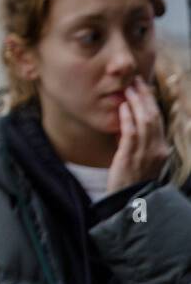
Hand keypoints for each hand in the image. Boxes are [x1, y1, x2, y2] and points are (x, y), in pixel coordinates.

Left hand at [109, 76, 167, 193]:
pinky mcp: (130, 157)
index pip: (158, 120)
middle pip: (154, 117)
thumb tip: (130, 121)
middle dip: (145, 97)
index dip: (151, 102)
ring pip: (145, 122)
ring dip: (136, 103)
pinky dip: (127, 119)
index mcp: (161, 149)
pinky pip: (131, 134)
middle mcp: (157, 150)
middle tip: (135, 80)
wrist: (129, 202)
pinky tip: (122, 107)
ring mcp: (145, 154)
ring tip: (128, 88)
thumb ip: (140, 142)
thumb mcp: (142, 159)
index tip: (143, 87)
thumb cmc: (132, 180)